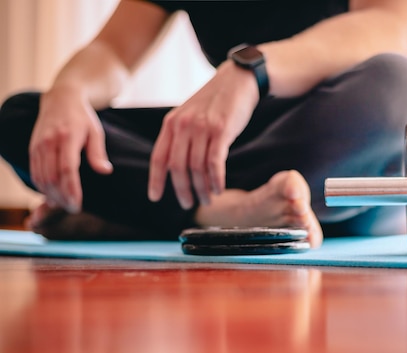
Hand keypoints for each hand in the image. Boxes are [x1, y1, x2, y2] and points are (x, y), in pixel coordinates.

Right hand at [29, 87, 112, 212]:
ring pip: (41, 178)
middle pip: (52, 178)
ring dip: (52, 195)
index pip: (68, 170)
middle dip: (62, 197)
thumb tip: (106, 171)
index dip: (72, 190)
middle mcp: (49, 142)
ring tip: (64, 205)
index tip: (78, 204)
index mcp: (67, 138)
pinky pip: (34, 172)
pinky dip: (42, 187)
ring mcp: (38, 145)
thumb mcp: (96, 132)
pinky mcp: (32, 148)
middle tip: (74, 209)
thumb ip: (98, 153)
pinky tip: (52, 195)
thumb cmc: (82, 117)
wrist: (60, 99)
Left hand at [148, 61, 258, 207]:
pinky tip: (218, 189)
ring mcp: (202, 128)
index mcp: (172, 123)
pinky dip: (216, 180)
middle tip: (189, 204)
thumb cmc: (216, 102)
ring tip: (207, 199)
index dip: (156, 180)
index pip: (159, 157)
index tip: (155, 198)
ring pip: (196, 168)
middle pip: (177, 167)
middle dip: (182, 190)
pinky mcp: (221, 131)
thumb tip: (175, 167)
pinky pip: (214, 162)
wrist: (238, 80)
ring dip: (202, 188)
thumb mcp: (191, 116)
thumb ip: (181, 137)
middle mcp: (183, 125)